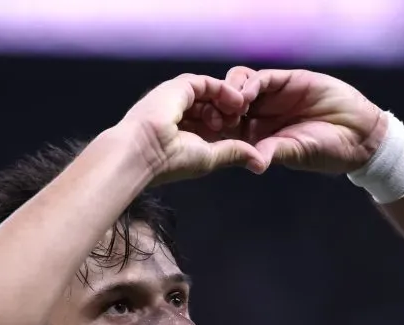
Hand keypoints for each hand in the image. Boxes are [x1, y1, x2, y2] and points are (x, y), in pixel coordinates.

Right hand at [117, 73, 268, 183]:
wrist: (143, 152)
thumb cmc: (171, 161)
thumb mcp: (210, 157)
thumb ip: (233, 152)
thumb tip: (260, 162)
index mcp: (181, 131)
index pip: (210, 122)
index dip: (229, 125)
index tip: (242, 133)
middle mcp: (178, 113)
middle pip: (211, 105)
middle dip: (230, 112)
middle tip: (243, 120)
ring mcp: (177, 99)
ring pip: (209, 93)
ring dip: (228, 101)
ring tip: (241, 112)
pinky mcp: (178, 88)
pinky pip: (206, 83)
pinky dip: (223, 90)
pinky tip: (236, 101)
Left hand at [225, 67, 385, 173]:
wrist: (358, 133)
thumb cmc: (326, 149)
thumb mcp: (296, 152)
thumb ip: (273, 152)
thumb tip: (254, 164)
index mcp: (255, 136)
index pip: (226, 128)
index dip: (215, 129)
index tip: (209, 135)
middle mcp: (259, 115)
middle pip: (226, 104)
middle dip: (217, 109)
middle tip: (215, 119)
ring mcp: (272, 96)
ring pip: (239, 86)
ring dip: (230, 94)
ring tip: (233, 108)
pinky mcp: (286, 80)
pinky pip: (261, 78)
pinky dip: (250, 84)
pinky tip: (246, 96)